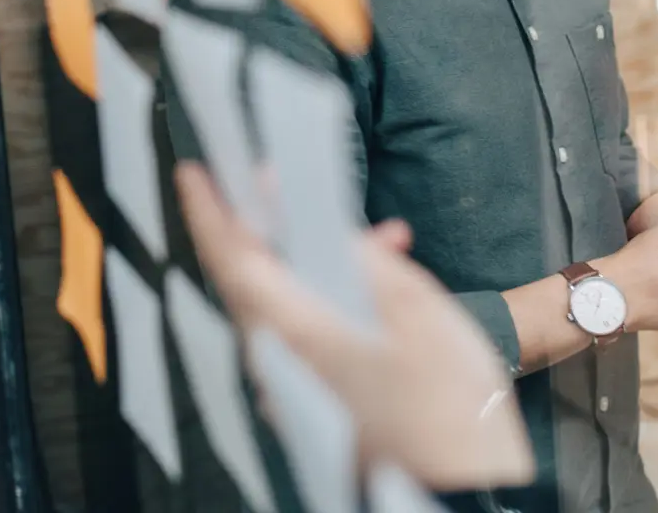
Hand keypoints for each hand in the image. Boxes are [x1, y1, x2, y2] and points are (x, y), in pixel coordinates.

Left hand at [173, 162, 533, 489]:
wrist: (463, 484)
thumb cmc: (446, 401)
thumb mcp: (412, 306)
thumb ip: (359, 259)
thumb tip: (323, 228)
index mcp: (298, 336)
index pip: (233, 263)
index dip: (209, 215)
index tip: (193, 177)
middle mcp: (281, 364)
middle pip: (251, 280)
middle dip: (270, 228)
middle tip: (284, 188)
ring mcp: (294, 388)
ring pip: (285, 303)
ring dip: (318, 262)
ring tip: (386, 240)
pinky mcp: (313, 402)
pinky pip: (304, 332)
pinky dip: (330, 298)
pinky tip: (380, 284)